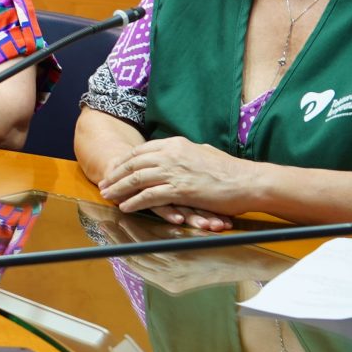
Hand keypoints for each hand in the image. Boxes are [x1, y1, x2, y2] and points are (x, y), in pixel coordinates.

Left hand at [98, 138, 255, 222]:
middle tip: (103, 184)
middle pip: (134, 164)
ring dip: (119, 189)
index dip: (124, 162)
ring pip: (137, 179)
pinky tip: (125, 207)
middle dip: (115, 175)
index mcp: (175, 144)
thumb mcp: (203, 152)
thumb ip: (186, 153)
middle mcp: (171, 154)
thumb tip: (181, 151)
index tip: (114, 170)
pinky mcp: (180, 189)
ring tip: (107, 196)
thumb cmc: (230, 170)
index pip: (141, 151)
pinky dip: (134, 202)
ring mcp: (174, 171)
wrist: (248, 181)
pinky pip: (149, 196)